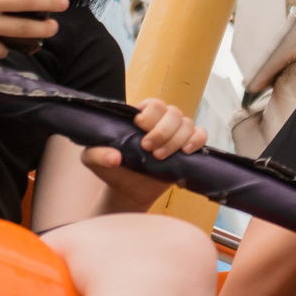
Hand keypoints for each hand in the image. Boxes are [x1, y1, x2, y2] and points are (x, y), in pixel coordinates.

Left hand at [83, 98, 207, 210]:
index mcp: (141, 118)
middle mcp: (161, 122)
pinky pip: (201, 135)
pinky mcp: (188, 148)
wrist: (128, 191)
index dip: (150, 114)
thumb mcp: (94, 161)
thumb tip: (114, 157)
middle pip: (173, 113)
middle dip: (162, 131)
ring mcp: (176, 135)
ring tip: (160, 157)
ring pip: (187, 124)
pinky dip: (197, 141)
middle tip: (148, 148)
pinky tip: (186, 152)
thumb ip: (98, 155)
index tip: (140, 127)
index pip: (153, 104)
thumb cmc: (112, 170)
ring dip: (176, 140)